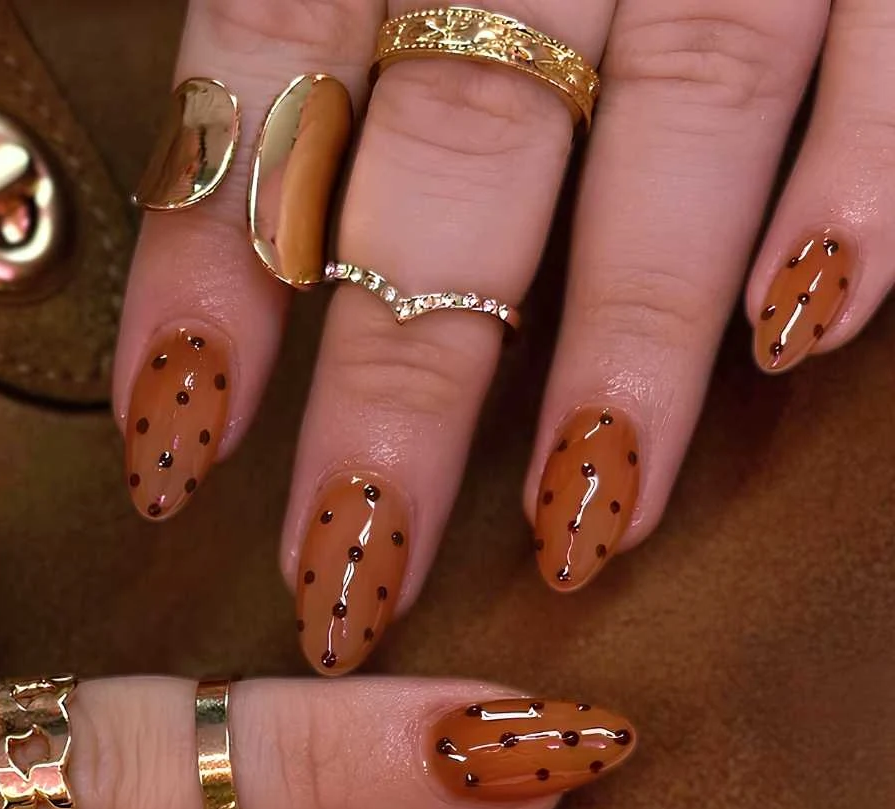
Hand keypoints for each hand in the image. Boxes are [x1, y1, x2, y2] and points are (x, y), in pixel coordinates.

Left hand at [114, 0, 893, 673]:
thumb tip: (212, 167)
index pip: (263, 75)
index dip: (211, 271)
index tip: (175, 445)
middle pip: (457, 158)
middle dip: (403, 383)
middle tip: (358, 568)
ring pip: (681, 125)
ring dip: (629, 335)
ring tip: (585, 517)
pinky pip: (893, 45)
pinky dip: (863, 178)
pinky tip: (810, 324)